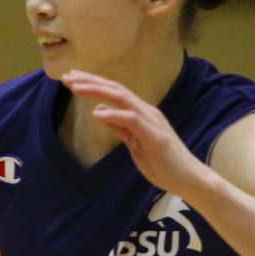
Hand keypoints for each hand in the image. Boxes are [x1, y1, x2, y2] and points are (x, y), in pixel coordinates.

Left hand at [64, 71, 207, 197]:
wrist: (187, 179)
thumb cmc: (162, 164)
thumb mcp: (134, 144)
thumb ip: (119, 128)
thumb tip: (101, 112)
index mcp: (141, 113)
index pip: (115, 92)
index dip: (93, 84)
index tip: (71, 79)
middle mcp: (147, 112)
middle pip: (116, 89)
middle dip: (91, 81)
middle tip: (67, 76)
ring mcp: (152, 122)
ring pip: (122, 98)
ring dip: (97, 91)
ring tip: (75, 88)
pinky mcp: (155, 136)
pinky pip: (133, 120)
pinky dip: (115, 115)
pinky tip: (97, 113)